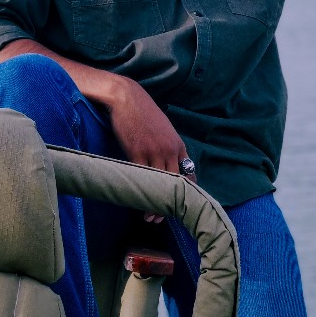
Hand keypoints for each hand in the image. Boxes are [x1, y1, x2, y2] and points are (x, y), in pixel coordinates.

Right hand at [106, 76, 194, 220]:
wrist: (127, 98)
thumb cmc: (143, 112)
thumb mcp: (163, 129)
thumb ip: (168, 146)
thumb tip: (168, 163)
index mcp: (178, 144)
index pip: (188, 173)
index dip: (185, 192)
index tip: (180, 204)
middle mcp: (170, 150)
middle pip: (175, 183)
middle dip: (170, 203)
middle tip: (163, 218)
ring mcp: (155, 151)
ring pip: (160, 185)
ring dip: (155, 204)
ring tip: (151, 218)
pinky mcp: (138, 152)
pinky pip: (143, 178)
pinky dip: (141, 192)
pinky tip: (138, 202)